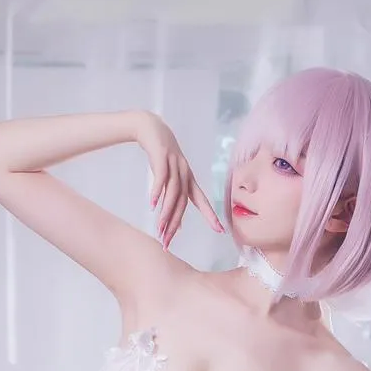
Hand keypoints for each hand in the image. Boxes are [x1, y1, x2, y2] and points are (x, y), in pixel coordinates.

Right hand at [136, 112, 224, 248]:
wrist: (151, 128)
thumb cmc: (161, 158)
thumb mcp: (170, 179)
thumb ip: (174, 201)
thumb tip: (178, 226)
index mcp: (189, 180)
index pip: (202, 201)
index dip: (210, 215)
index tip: (220, 230)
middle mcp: (185, 173)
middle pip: (182, 202)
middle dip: (175, 223)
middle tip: (167, 242)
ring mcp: (174, 164)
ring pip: (173, 193)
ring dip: (166, 212)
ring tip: (160, 229)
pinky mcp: (162, 157)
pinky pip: (160, 178)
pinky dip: (156, 192)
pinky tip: (151, 205)